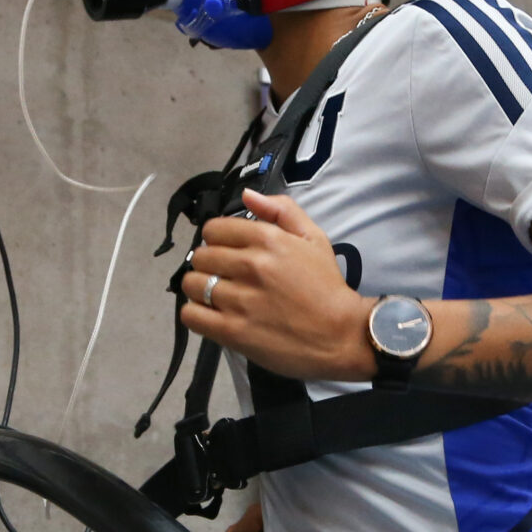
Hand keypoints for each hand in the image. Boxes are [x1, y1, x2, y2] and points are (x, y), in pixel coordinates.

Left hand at [178, 191, 374, 381]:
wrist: (341, 336)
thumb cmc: (327, 288)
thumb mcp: (314, 239)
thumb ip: (282, 211)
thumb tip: (247, 195)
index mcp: (268, 240)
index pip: (214, 229)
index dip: (218, 239)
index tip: (228, 252)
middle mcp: (251, 266)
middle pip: (201, 256)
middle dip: (209, 264)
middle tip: (225, 276)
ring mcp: (240, 300)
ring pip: (192, 284)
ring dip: (200, 289)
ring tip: (217, 296)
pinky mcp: (233, 331)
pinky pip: (191, 315)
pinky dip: (195, 314)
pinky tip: (211, 315)